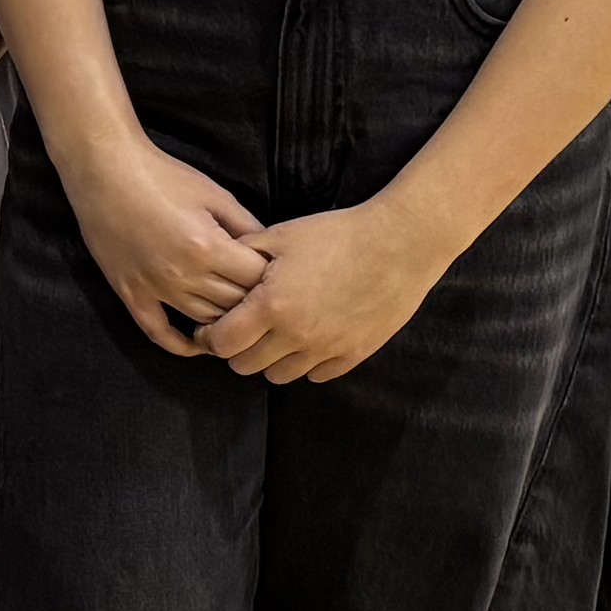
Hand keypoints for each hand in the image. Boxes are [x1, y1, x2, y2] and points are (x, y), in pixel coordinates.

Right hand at [63, 129, 268, 354]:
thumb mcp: (214, 194)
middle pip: (234, 305)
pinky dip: (180, 345)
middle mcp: (184, 275)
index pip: (256, 280)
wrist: (105, 172)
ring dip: (224, 320)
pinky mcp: (132, 294)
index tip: (277, 273)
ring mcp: (156, 289)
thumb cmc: (162, 177)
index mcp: (208, 247)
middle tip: (262, 296)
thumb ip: (246, 225)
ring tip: (239, 316)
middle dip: (253, 300)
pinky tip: (198, 345)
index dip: (271, 277)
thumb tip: (271, 252)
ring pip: (204, 321)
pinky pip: (158, 332)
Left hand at [202, 198, 444, 386]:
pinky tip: (309, 338)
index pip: (222, 343)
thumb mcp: (283, 236)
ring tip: (276, 335)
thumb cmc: (339, 234)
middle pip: (245, 366)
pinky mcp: (353, 355)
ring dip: (270, 359)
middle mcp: (296, 336)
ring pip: (279, 376)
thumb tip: (218, 265)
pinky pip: (316, 375)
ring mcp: (326, 349)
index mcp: (272, 306)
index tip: (213, 325)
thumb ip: (245, 254)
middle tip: (243, 329)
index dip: (210, 336)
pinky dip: (306, 362)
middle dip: (237, 349)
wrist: (399, 244)